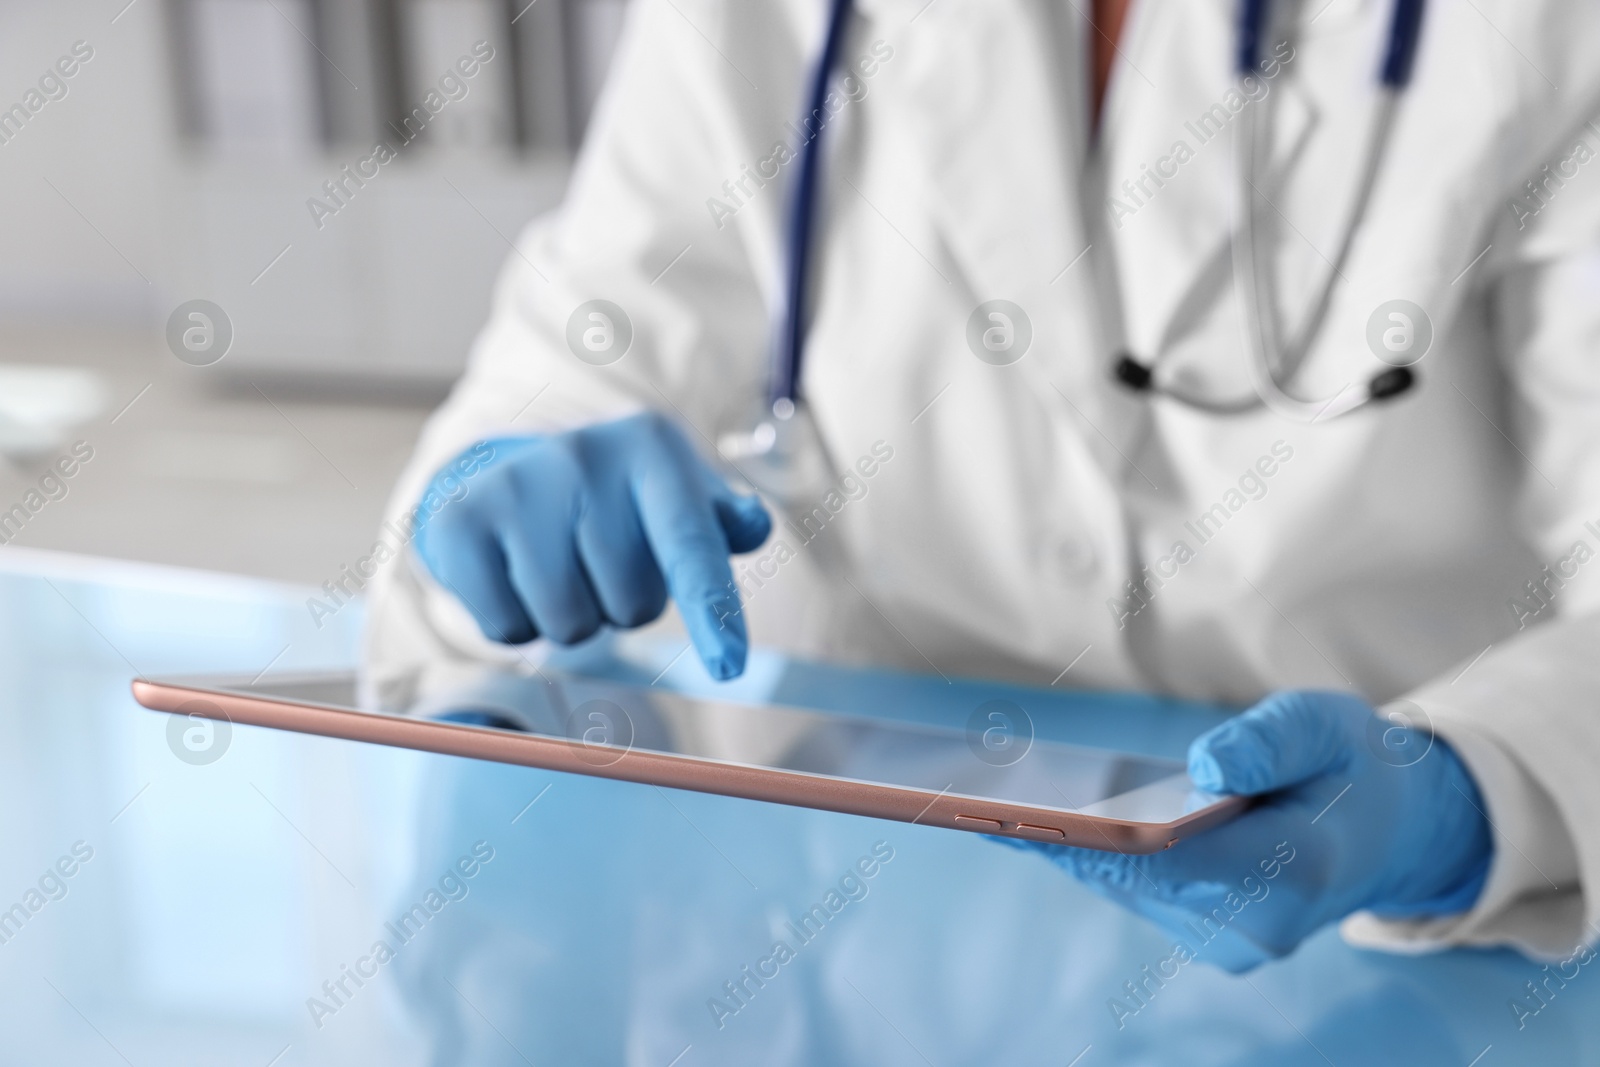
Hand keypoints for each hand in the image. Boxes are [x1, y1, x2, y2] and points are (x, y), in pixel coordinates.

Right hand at [413, 411, 771, 678]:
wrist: (503, 472)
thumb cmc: (615, 500)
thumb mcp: (678, 494)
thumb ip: (724, 521)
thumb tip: (754, 526)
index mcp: (651, 446)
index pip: (689, 542)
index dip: (712, 609)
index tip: (730, 666)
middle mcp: (583, 454)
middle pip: (632, 604)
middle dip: (624, 605)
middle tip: (600, 564)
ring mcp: (516, 485)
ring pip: (569, 626)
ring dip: (571, 620)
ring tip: (558, 569)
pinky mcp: (459, 523)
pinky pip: (507, 631)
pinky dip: (515, 624)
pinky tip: (512, 576)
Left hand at [1003, 690, 1492, 971]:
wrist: (1395, 830)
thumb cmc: (1353, 766)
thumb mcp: (1327, 724)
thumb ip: (1269, 741)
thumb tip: (1204, 765)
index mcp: (1289, 874)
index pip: (1160, 861)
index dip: (1078, 839)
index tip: (1004, 814)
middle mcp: (1251, 926)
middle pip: (1125, 879)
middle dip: (1048, 836)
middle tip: (960, 797)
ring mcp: (1227, 941)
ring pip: (1121, 887)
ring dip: (1061, 845)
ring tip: (979, 797)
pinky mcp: (1206, 935)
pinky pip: (1132, 890)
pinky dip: (1090, 853)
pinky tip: (1035, 814)